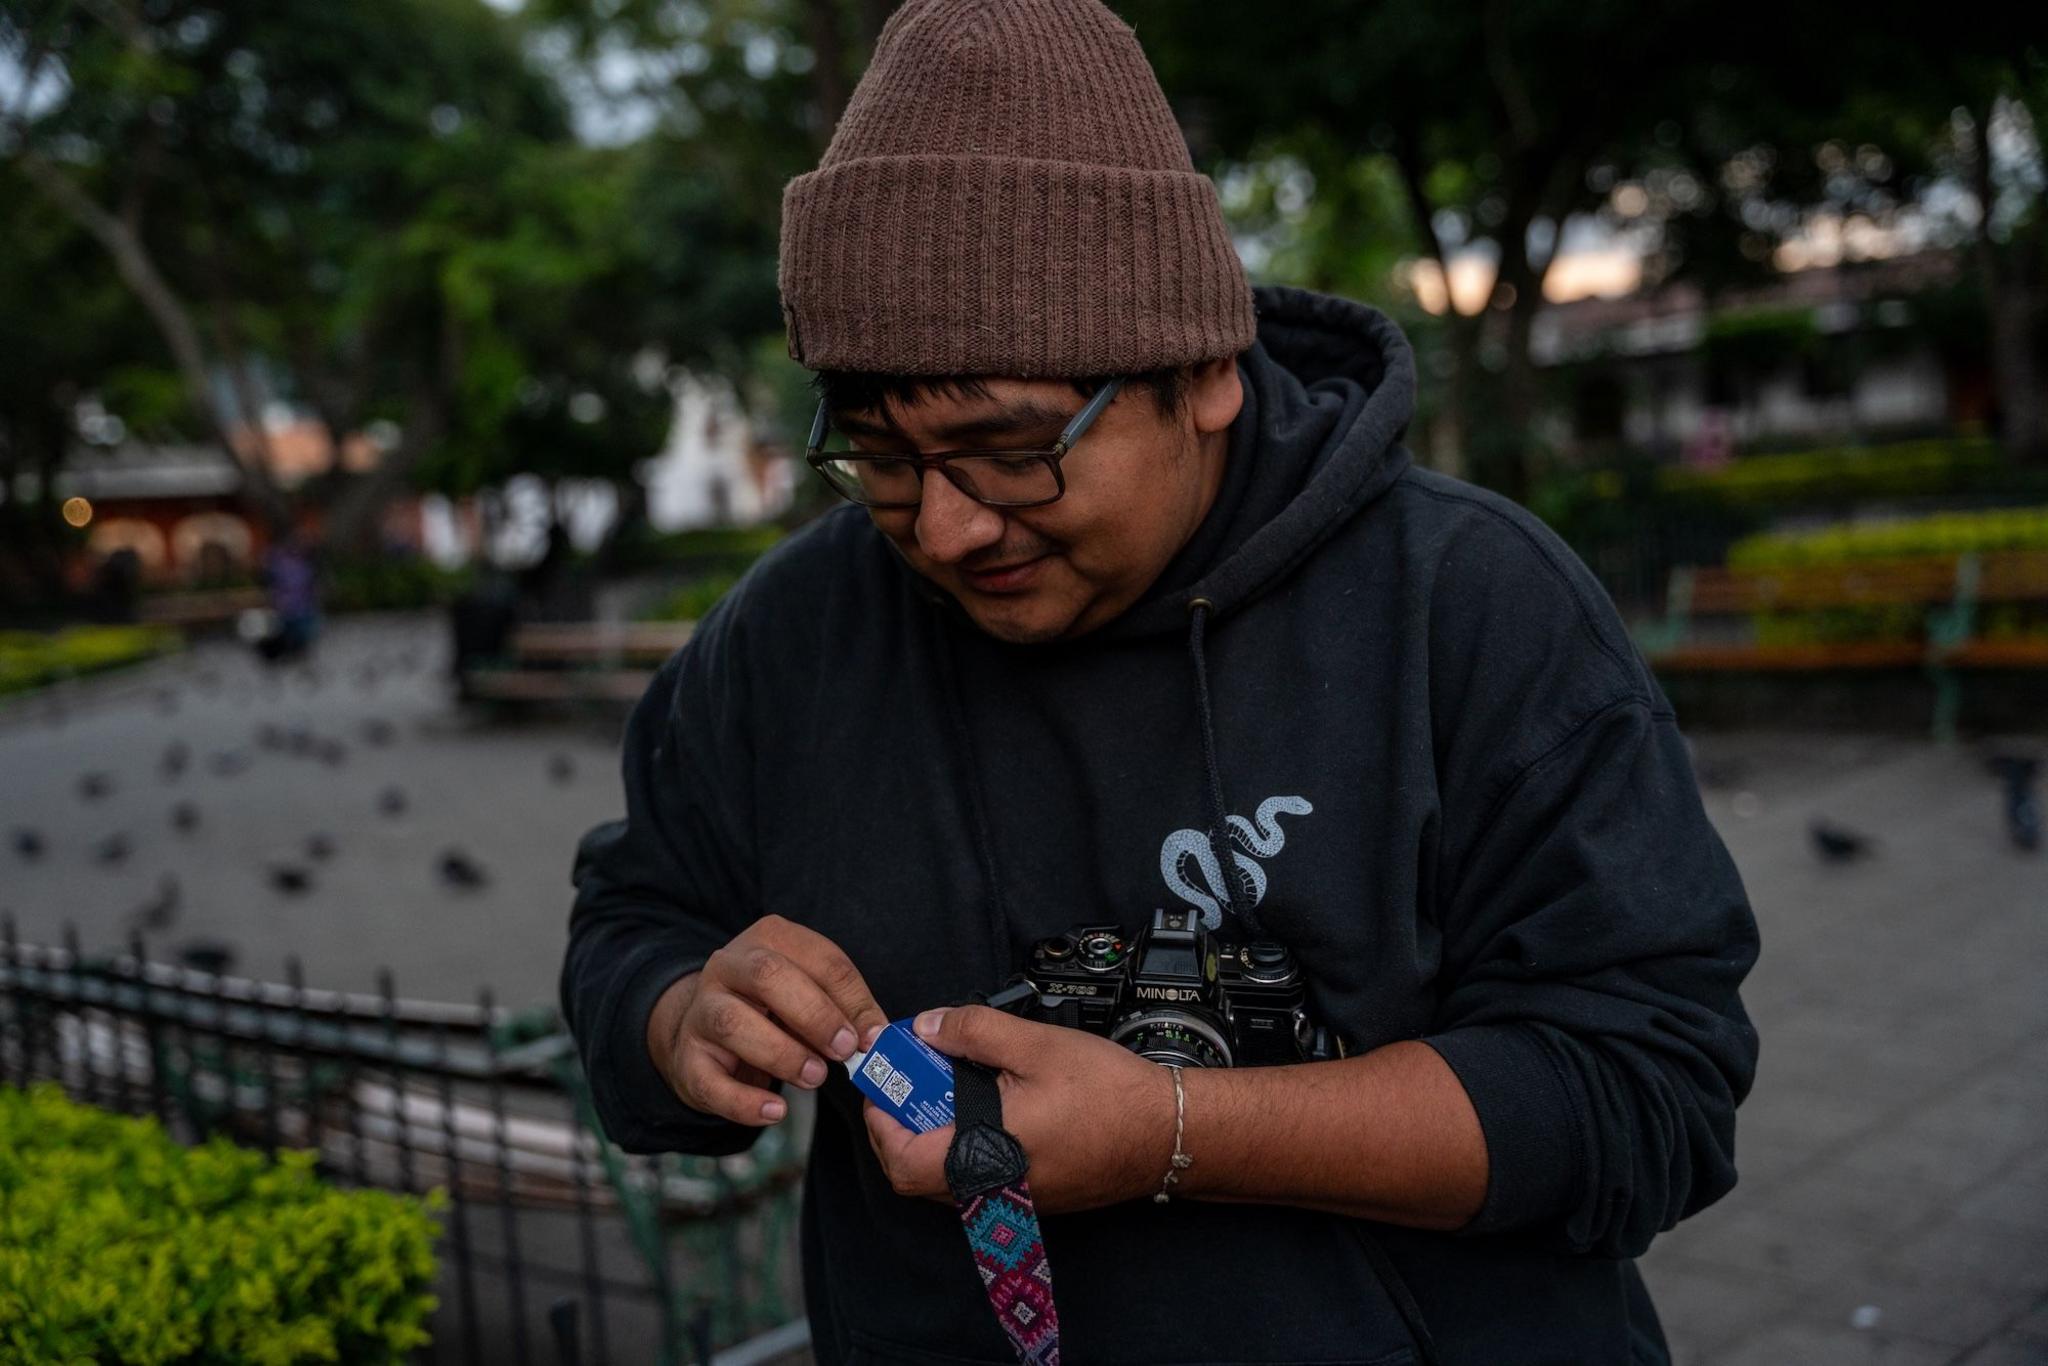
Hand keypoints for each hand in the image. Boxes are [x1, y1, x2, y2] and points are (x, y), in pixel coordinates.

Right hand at [648, 914, 887, 1125]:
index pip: (819, 958)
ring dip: (781, 1053)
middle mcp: (728, 967)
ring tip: (814, 1077)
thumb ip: (844, 1009)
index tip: (872, 1036)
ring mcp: (702, 1011)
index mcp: (769, 939)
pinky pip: (710, 1080)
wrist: (706, 1030)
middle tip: (844, 1050)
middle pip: (767, 975)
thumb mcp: (811, 994)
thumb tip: (876, 1037)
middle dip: (814, 1014)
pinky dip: (744, 1102)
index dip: (851, 999)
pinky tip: (775, 1112)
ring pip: (732, 1023)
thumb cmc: (773, 1008)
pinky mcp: (687, 1058)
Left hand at [862, 1006, 1172, 1214]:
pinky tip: (984, 1105)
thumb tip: (927, 1027)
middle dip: (902, 1124)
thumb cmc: (1110, 1095)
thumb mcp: (1036, 1044)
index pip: (903, 1160)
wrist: (1167, 1133)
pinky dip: (964, 1143)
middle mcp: (993, 1189)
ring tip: (947, 1085)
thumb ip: (973, 1031)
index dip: (882, 1121)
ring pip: (945, 1178)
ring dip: (932, 1134)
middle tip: (911, 1079)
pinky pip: (976, 1177)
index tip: (884, 1083)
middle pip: (916, 1173)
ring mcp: (1012, 1199)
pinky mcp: (1031, 1197)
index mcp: (986, 1156)